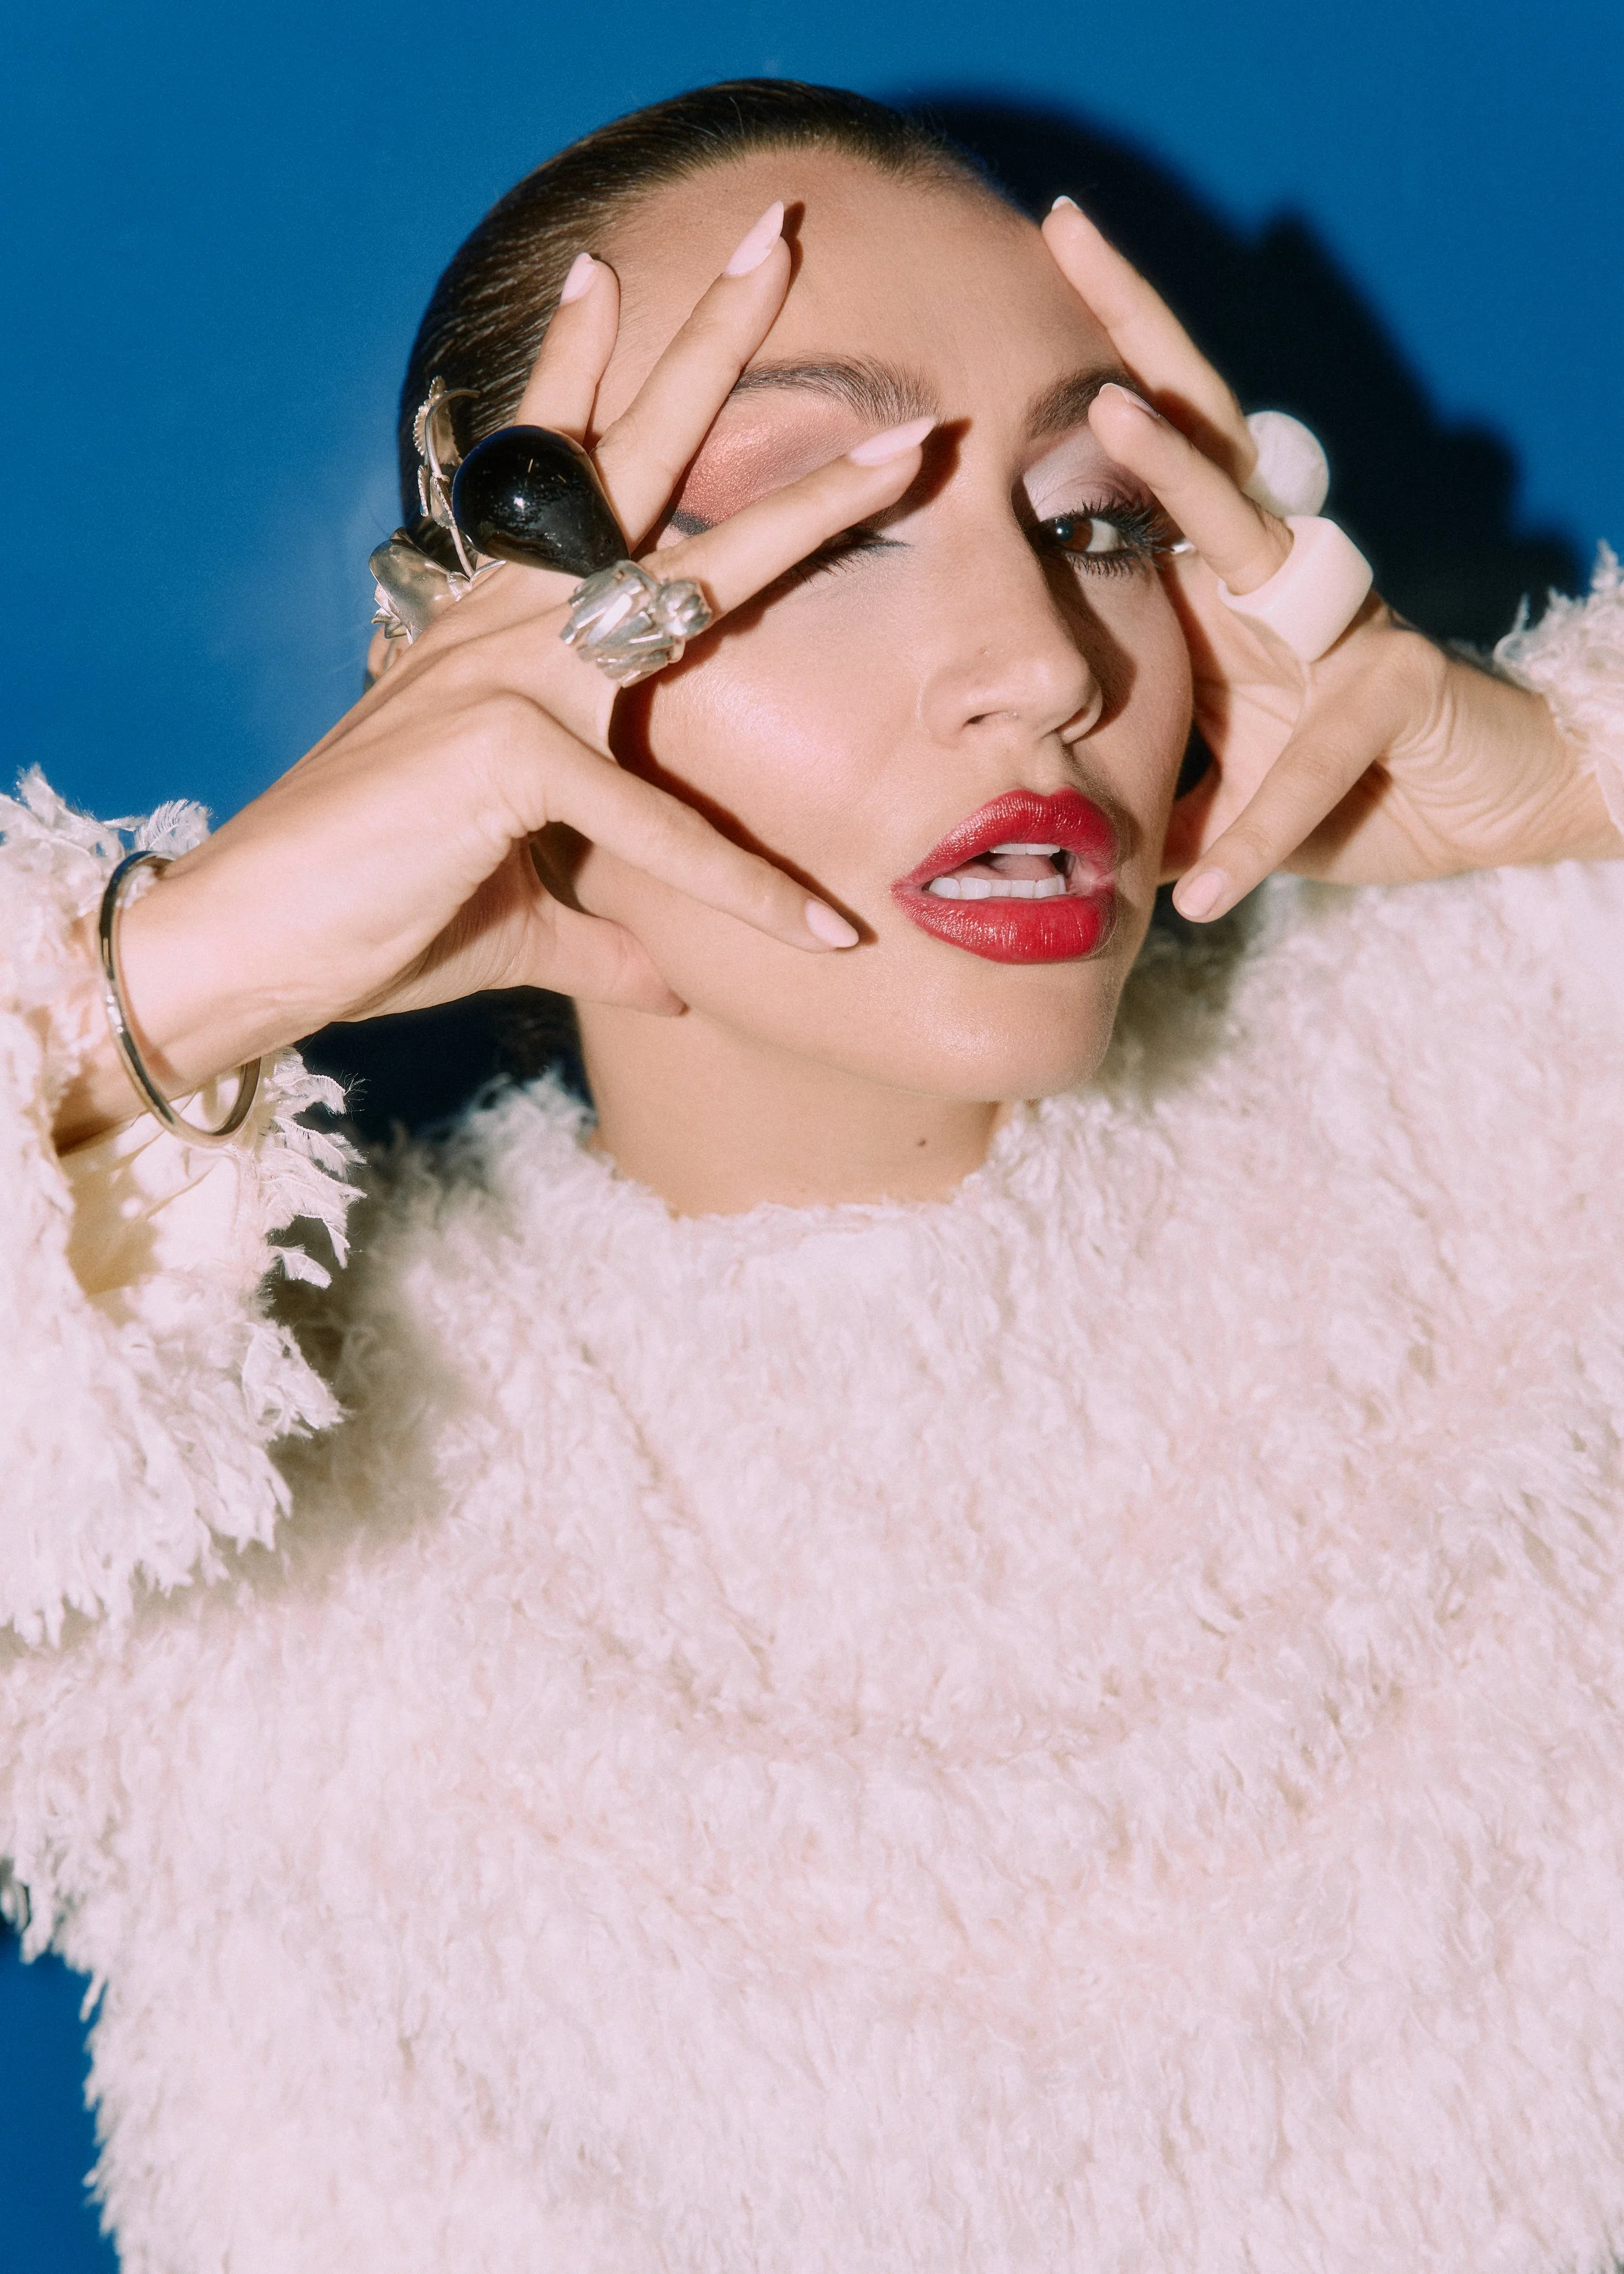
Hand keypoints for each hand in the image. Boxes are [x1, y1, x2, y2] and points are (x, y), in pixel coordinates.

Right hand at [59, 207, 931, 1145]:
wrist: (257, 952)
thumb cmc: (373, 917)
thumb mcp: (519, 914)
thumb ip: (606, 930)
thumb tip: (668, 979)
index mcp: (500, 639)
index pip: (556, 485)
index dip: (582, 375)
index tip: (613, 280)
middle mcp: (506, 629)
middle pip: (628, 462)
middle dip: (710, 346)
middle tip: (780, 234)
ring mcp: (505, 679)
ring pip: (684, 584)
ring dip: (808, 515)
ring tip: (909, 447)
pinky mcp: (507, 757)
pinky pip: (656, 827)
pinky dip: (742, 891)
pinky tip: (821, 930)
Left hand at [1041, 199, 1620, 920]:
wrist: (1489, 812)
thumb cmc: (1352, 786)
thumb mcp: (1221, 787)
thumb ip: (1148, 780)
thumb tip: (1049, 819)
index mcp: (1227, 592)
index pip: (1153, 474)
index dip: (1098, 391)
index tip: (1030, 290)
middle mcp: (1276, 581)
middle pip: (1200, 434)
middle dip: (1132, 333)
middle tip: (1065, 229)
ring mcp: (1340, 619)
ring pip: (1251, 527)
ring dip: (1176, 468)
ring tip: (1104, 411)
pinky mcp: (1396, 685)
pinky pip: (1307, 762)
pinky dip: (1255, 829)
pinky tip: (1207, 887)